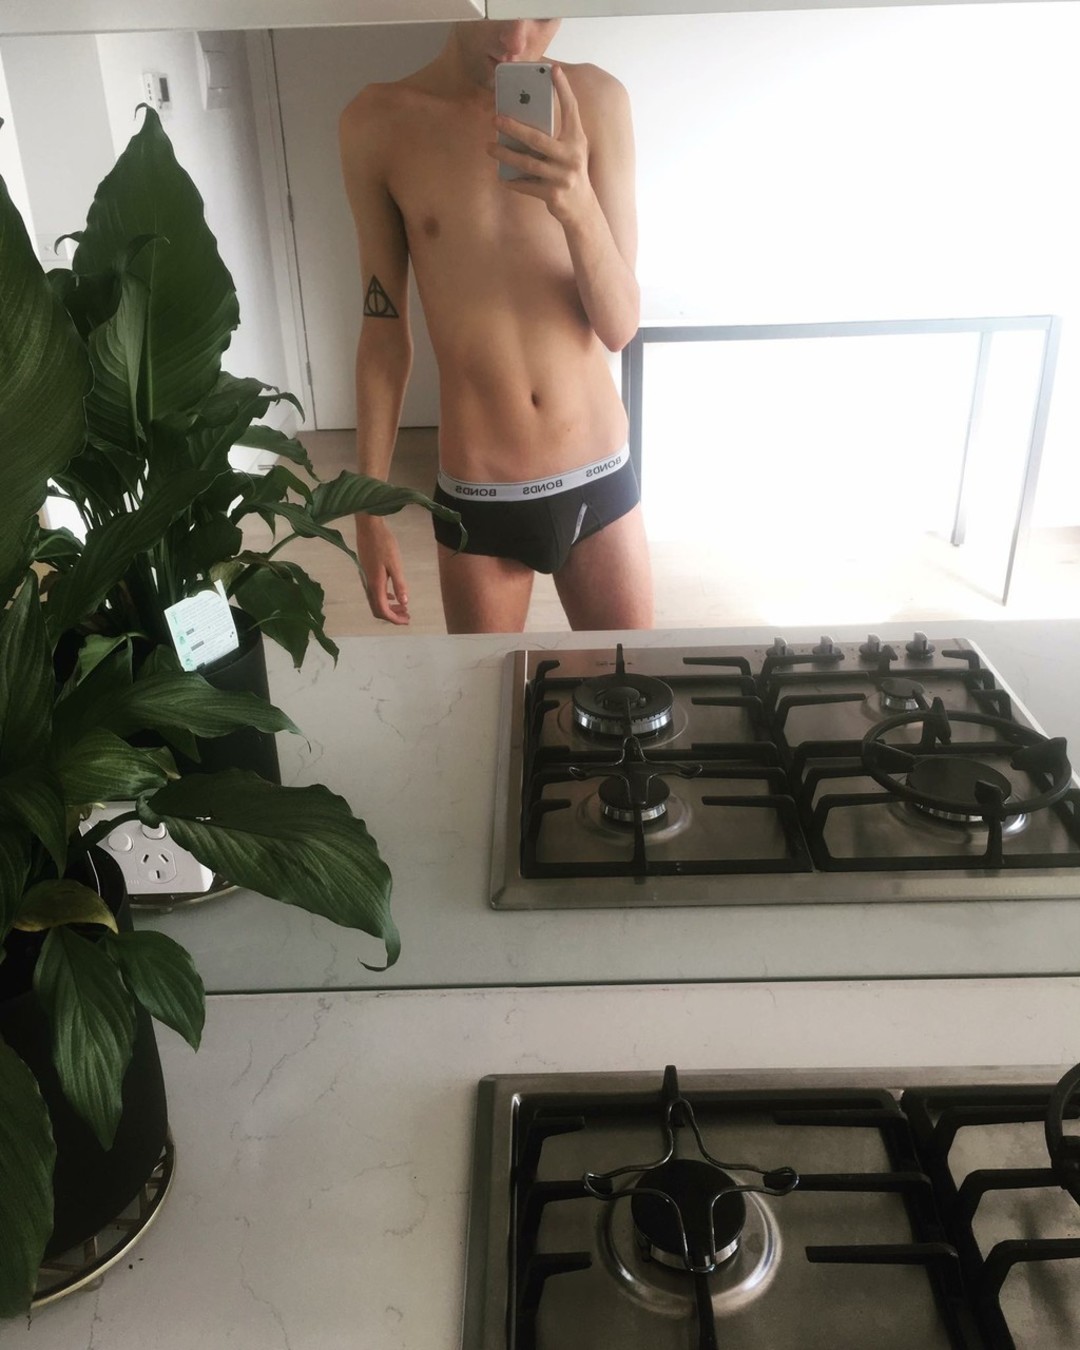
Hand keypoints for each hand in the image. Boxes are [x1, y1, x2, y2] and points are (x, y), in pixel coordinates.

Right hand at [355, 515, 409, 624]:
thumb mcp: (395, 564)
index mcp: (376, 585)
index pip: (383, 610)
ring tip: (403, 607)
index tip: (407, 620)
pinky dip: (385, 598)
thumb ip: (400, 585)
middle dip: (392, 615)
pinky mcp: (367, 573)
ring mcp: (366, 579)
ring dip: (389, 607)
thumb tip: (405, 603)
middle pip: (377, 609)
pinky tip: (394, 595)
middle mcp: (369, 585)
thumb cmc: (384, 544)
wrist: (368, 527)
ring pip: (376, 601)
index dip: (395, 619)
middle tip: (407, 615)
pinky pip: (375, 593)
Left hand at [488, 65, 593, 226]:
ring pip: (528, 164)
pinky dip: (513, 182)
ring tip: (489, 147)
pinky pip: (527, 186)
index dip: (563, 89)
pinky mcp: (553, 195)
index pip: (571, 109)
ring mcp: (563, 177)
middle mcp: (572, 156)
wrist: (582, 208)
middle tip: (495, 118)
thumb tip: (522, 118)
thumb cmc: (569, 172)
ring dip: (505, 155)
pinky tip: (501, 177)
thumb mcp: (568, 149)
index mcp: (577, 140)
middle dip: (514, 128)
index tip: (553, 69)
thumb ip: (554, 134)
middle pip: (538, 139)